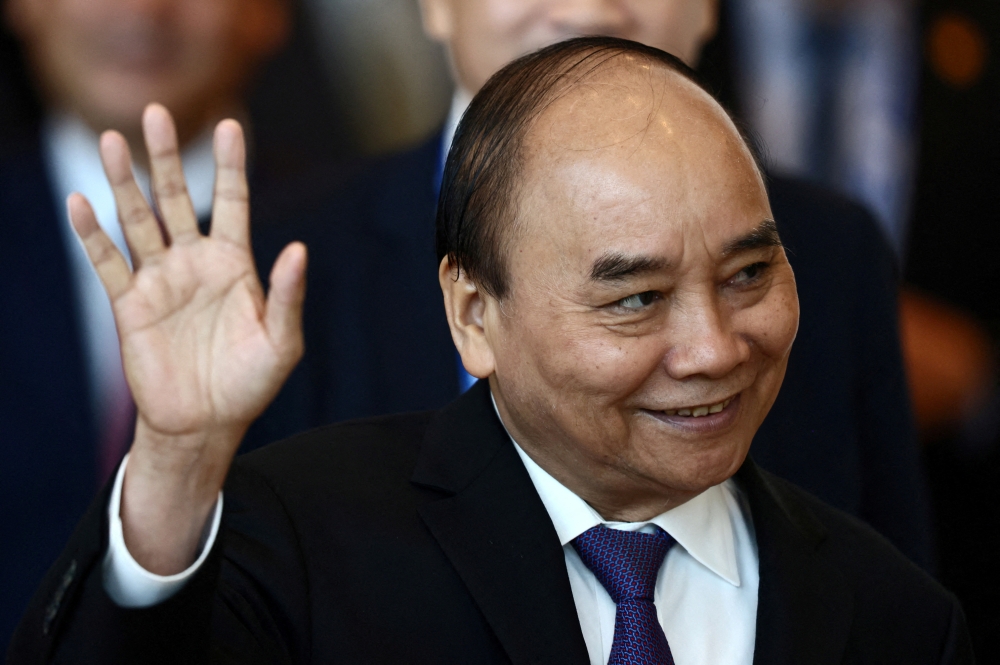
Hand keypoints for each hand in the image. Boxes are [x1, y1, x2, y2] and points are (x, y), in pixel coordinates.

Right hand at [69, 104, 306, 572]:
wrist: (206, 423)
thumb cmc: (249, 384)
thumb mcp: (282, 341)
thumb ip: (289, 295)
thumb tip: (299, 248)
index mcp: (235, 266)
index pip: (234, 202)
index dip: (232, 165)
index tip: (231, 123)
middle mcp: (195, 264)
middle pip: (179, 199)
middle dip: (168, 158)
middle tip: (157, 113)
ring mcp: (161, 281)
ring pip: (139, 220)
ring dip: (125, 182)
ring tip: (113, 140)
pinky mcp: (131, 305)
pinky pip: (109, 263)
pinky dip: (93, 235)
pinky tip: (80, 203)